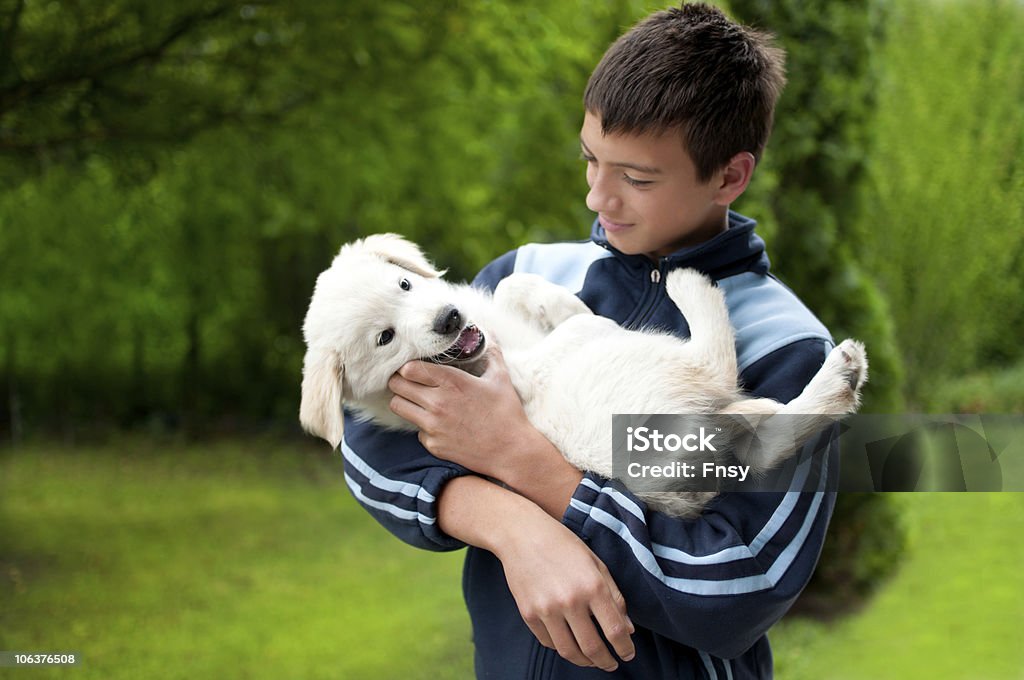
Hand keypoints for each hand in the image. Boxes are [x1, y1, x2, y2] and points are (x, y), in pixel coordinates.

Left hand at [388, 347, 582, 516]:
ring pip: (399, 407)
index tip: (414, 367)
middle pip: (397, 386)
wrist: (512, 452)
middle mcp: (437, 403)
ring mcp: (433, 426)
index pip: (408, 368)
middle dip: (400, 381)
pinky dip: (423, 427)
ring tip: (418, 400)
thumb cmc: (507, 413)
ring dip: (405, 401)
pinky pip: (416, 431)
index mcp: (452, 382)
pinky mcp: (433, 445)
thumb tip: (487, 332)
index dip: (408, 366)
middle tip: (410, 382)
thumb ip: (490, 351)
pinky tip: (439, 424)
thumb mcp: (501, 377)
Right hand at [495, 508, 635, 670]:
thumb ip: (614, 596)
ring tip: (592, 660)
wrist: (521, 534)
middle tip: (612, 664)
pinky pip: (549, 642)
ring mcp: (546, 609)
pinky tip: (569, 643)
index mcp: (592, 586)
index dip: (625, 648)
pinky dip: (562, 647)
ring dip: (584, 662)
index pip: (615, 630)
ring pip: (569, 651)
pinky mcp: (528, 614)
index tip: (628, 654)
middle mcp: (570, 601)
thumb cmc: (563, 545)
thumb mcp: (596, 563)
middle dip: (606, 662)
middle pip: (593, 648)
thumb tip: (627, 629)